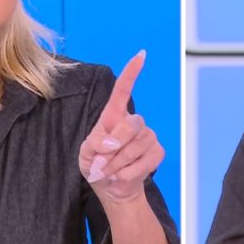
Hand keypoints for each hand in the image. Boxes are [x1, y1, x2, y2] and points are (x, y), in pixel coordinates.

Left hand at [78, 50, 164, 202]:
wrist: (112, 189)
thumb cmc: (97, 165)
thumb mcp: (86, 154)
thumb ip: (95, 145)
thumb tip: (112, 143)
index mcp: (113, 116)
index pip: (123, 90)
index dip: (132, 72)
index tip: (141, 55)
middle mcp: (133, 122)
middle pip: (130, 125)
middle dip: (114, 146)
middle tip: (101, 162)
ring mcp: (147, 136)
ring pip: (136, 147)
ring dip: (117, 165)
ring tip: (109, 171)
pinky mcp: (157, 152)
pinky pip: (145, 161)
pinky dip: (128, 173)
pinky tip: (122, 176)